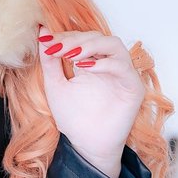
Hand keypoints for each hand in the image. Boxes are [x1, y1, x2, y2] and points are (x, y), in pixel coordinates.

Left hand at [36, 23, 145, 177]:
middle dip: (75, 40)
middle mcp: (108, 64)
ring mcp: (123, 74)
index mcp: (91, 62)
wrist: (87, 145)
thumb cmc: (74, 118)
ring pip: (113, 45)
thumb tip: (43, 33)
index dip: (65, 36)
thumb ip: (50, 61)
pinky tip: (86, 68)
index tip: (46, 41)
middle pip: (97, 37)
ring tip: (72, 55)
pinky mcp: (133, 87)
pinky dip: (105, 63)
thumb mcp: (55, 85)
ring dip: (91, 45)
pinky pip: (123, 67)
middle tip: (57, 48)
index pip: (82, 38)